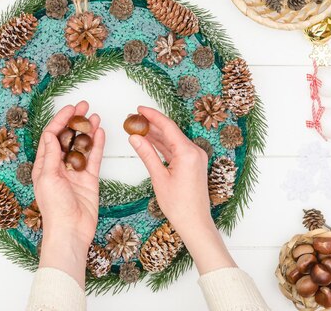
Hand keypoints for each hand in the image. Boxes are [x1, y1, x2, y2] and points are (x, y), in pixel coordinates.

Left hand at [32, 101, 104, 286]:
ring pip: (82, 145)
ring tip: (95, 115)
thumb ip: (51, 155)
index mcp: (44, 165)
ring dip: (88, 130)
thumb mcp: (48, 178)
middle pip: (67, 137)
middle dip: (75, 121)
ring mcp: (75, 172)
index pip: (51, 136)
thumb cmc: (54, 208)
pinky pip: (94, 158)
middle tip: (85, 105)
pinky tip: (101, 132)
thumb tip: (51, 134)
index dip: (60, 120)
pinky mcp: (89, 179)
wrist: (71, 231)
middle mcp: (59, 166)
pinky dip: (98, 144)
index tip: (71, 108)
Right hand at [128, 106, 235, 274]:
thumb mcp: (159, 178)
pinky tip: (150, 141)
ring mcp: (196, 157)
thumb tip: (134, 137)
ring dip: (157, 135)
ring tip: (138, 128)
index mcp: (188, 152)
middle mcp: (195, 151)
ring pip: (173, 140)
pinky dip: (164, 146)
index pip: (168, 126)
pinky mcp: (194, 164)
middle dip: (152, 124)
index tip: (139, 109)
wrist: (195, 223)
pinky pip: (176, 150)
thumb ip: (147, 154)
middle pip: (171, 131)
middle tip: (134, 118)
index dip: (152, 116)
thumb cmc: (179, 205)